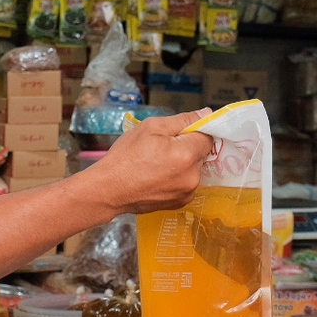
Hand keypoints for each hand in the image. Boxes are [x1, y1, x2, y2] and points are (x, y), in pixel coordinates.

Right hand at [87, 108, 213, 214]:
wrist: (108, 189)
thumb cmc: (126, 156)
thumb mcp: (151, 127)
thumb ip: (183, 120)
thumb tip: (206, 114)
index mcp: (187, 155)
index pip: (208, 136)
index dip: (195, 131)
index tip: (180, 132)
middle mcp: (192, 176)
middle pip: (201, 153)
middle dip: (187, 147)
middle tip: (162, 147)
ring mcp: (187, 192)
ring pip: (194, 169)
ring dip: (183, 163)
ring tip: (157, 163)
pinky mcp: (180, 202)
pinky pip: (186, 183)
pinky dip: (177, 178)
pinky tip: (158, 176)